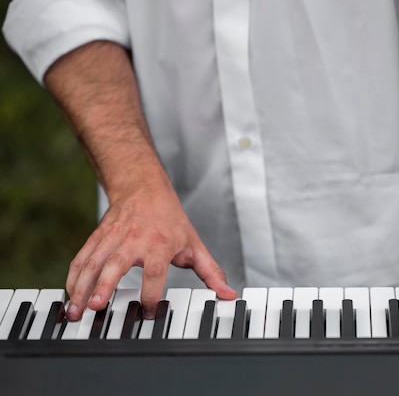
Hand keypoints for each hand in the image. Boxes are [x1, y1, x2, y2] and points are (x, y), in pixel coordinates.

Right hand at [64, 182, 235, 320]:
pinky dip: (74, 275)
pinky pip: (83, 257)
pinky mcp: (98, 237)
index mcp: (159, 244)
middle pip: (117, 263)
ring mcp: (113, 238)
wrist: (144, 188)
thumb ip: (210, 272)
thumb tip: (228, 293)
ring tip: (75, 309)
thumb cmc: (170, 220)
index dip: (151, 292)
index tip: (148, 311)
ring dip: (82, 285)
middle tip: (96, 305)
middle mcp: (134, 240)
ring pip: (94, 262)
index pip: (155, 270)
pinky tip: (69, 292)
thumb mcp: (194, 244)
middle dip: (105, 285)